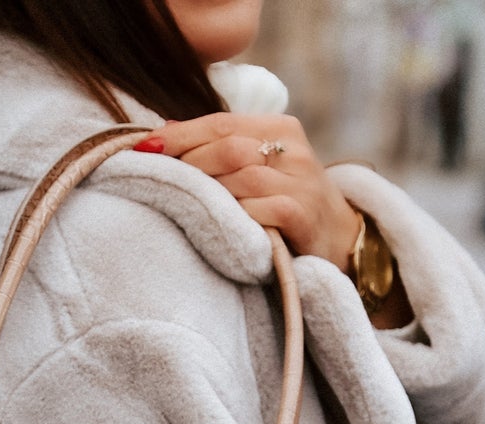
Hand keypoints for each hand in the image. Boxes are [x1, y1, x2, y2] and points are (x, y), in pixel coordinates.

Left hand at [138, 113, 361, 269]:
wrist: (340, 240)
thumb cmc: (288, 203)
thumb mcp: (263, 167)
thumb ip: (223, 149)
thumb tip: (164, 132)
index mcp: (281, 128)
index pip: (221, 123)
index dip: (180, 135)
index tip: (145, 147)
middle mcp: (294, 149)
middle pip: (227, 147)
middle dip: (188, 164)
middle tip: (159, 181)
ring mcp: (301, 182)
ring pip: (239, 179)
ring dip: (207, 194)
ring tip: (181, 205)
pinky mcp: (302, 215)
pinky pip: (257, 211)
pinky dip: (233, 218)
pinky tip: (216, 227)